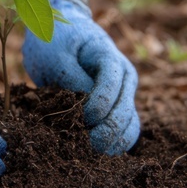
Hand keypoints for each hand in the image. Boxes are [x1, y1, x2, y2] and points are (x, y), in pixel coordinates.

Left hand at [22, 0, 139, 153]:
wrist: (63, 34)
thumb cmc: (57, 42)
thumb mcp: (56, 56)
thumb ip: (71, 81)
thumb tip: (84, 113)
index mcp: (111, 60)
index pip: (110, 87)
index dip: (96, 106)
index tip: (77, 117)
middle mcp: (124, 78)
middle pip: (125, 111)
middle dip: (106, 132)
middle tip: (84, 145)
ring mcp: (123, 94)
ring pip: (129, 126)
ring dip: (111, 142)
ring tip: (89, 151)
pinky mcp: (116, 108)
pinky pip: (124, 132)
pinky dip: (112, 145)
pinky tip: (96, 153)